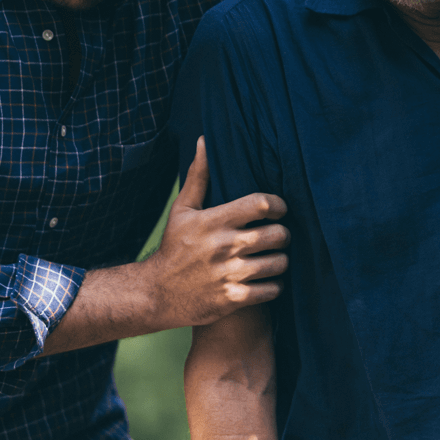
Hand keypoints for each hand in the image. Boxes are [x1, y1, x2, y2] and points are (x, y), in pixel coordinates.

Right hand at [144, 137, 289, 328]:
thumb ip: (199, 176)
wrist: (156, 294)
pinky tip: (267, 279)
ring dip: (281, 260)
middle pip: (276, 234)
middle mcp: (224, 246)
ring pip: (278, 263)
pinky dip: (274, 285)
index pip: (260, 204)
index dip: (277, 204)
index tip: (278, 208)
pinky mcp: (232, 299)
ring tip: (275, 257)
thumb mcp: (182, 210)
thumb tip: (204, 141)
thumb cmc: (174, 247)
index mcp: (215, 221)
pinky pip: (270, 290)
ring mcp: (229, 274)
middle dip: (284, 234)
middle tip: (279, 235)